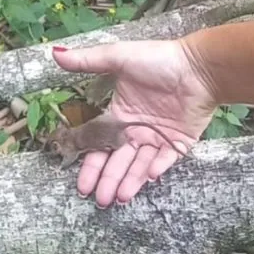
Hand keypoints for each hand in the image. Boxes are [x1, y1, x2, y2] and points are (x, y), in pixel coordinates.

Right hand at [52, 40, 216, 207]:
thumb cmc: (159, 60)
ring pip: (139, 165)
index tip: (81, 183)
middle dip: (107, 180)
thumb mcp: (119, 57)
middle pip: (118, 160)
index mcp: (120, 114)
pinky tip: (147, 177)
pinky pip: (166, 160)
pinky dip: (157, 168)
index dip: (90, 164)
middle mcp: (136, 130)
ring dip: (129, 181)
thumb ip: (87, 61)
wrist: (198, 66)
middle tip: (99, 199)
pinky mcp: (179, 143)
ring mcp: (158, 138)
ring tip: (118, 197)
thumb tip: (55, 54)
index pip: (100, 144)